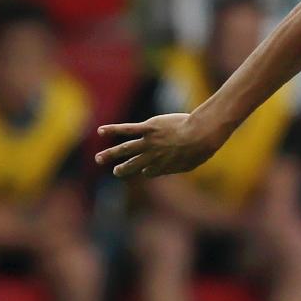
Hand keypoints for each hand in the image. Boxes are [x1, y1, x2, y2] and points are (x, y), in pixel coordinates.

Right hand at [94, 112, 220, 179]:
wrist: (200, 135)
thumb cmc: (201, 148)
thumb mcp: (192, 162)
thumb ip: (181, 165)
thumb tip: (177, 165)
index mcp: (164, 166)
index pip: (151, 171)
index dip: (148, 171)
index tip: (146, 170)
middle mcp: (153, 156)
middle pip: (134, 164)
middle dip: (123, 169)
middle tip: (115, 172)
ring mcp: (149, 142)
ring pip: (126, 149)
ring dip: (111, 154)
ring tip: (99, 159)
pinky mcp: (148, 128)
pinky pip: (127, 129)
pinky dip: (113, 130)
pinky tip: (101, 131)